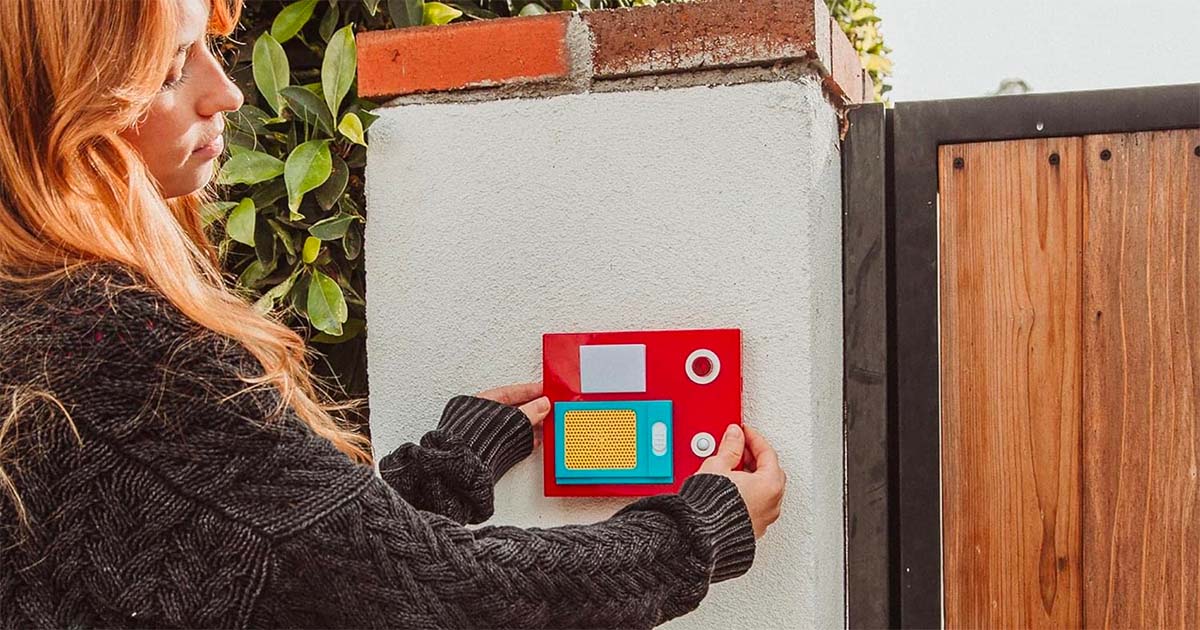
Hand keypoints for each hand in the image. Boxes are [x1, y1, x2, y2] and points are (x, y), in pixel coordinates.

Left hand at [475, 382, 548, 448]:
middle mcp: (481, 417)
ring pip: (513, 425)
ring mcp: (485, 434)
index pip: (510, 392)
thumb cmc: (474, 439)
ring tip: (545, 424)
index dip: (528, 391)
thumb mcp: (510, 419)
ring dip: (530, 424)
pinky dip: (524, 438)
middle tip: (548, 408)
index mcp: (480, 403)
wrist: (466, 465)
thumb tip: (542, 405)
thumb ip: (530, 411)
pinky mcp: (490, 449)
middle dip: (532, 409)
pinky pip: (512, 439)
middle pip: (512, 409)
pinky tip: (534, 440)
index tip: (543, 391)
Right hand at [696, 424, 785, 538]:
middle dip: (755, 457)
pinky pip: (758, 504)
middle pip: (771, 470)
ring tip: (733, 468)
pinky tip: (734, 489)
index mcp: (769, 484)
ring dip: (753, 476)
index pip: (767, 453)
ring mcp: (765, 517)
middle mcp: (772, 502)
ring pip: (766, 489)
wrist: (701, 537)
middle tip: (739, 448)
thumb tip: (734, 435)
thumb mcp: (718, 466)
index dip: (753, 438)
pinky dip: (750, 493)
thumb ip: (729, 448)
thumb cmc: (711, 507)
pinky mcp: (754, 528)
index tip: (743, 432)